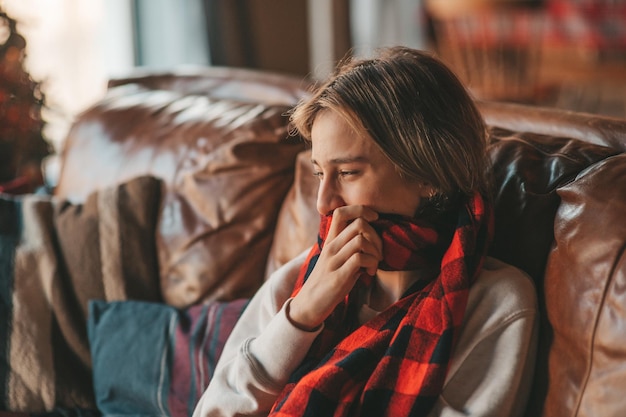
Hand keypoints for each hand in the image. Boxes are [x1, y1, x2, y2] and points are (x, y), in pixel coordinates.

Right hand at [288, 205, 382, 330]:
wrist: (309, 305)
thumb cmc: (327, 281)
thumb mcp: (336, 258)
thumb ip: (348, 246)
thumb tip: (372, 237)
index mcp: (330, 241)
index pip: (341, 212)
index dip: (362, 210)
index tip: (374, 221)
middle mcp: (331, 247)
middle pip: (358, 223)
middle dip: (376, 235)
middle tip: (378, 251)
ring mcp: (334, 262)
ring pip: (361, 240)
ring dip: (376, 252)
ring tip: (374, 263)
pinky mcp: (338, 277)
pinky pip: (360, 259)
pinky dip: (372, 264)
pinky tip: (370, 273)